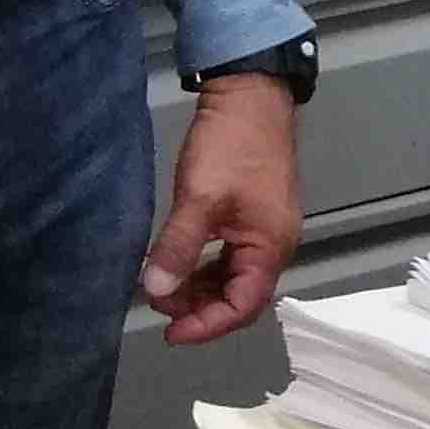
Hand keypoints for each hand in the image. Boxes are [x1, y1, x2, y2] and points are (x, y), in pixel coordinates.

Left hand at [147, 74, 303, 342]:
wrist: (248, 96)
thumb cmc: (230, 146)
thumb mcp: (199, 198)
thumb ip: (179, 247)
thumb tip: (155, 291)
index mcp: (269, 247)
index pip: (242, 307)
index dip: (206, 326)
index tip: (169, 332)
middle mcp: (274, 245)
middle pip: (240, 297)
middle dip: (200, 309)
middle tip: (157, 304)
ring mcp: (265, 231)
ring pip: (234, 278)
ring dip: (200, 289)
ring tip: (162, 286)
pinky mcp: (252, 217)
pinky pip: (231, 257)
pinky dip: (205, 268)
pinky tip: (179, 263)